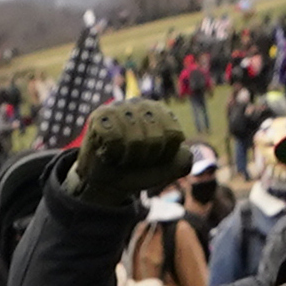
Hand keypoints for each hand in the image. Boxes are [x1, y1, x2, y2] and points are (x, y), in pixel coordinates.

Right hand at [68, 98, 195, 210]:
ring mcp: (120, 107)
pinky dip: (111, 153)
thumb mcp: (165, 169)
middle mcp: (142, 104)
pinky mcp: (99, 115)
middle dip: (145, 157)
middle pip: (155, 138)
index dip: (164, 155)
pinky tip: (107, 152)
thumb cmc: (137, 169)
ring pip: (134, 140)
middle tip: (134, 158)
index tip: (152, 158)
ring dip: (127, 158)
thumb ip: (182, 161)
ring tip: (121, 155)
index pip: (174, 135)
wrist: (106, 181)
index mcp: (162, 113)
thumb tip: (186, 151)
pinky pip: (114, 139)